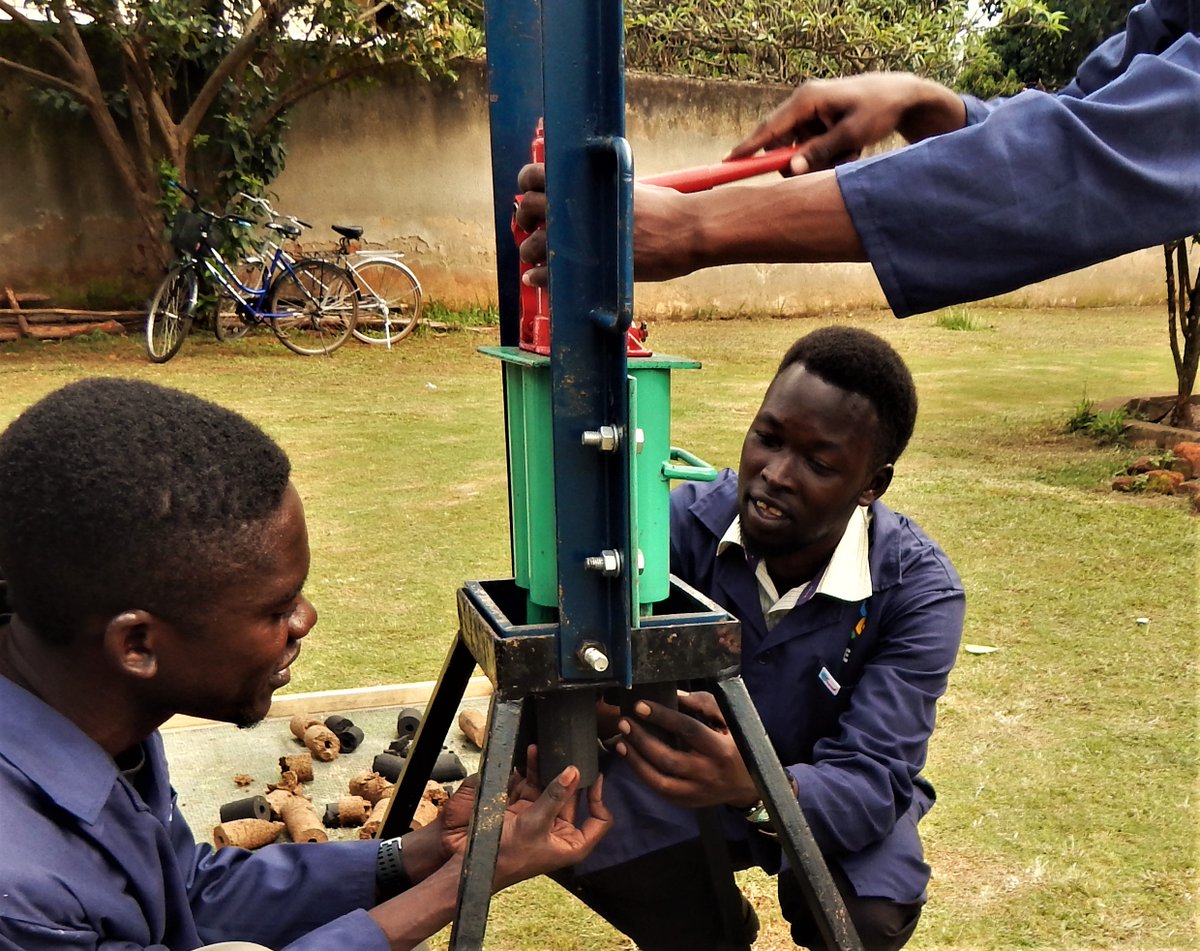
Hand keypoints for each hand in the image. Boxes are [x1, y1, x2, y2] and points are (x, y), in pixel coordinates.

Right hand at [492, 747, 610, 888]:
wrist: (473, 861)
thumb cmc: (508, 855)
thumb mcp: (535, 824)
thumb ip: (554, 796)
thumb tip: (573, 772)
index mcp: (572, 842)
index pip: (599, 820)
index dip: (599, 798)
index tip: (594, 776)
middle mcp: (559, 829)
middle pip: (573, 796)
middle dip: (569, 776)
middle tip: (569, 754)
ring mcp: (542, 817)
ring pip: (552, 787)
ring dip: (548, 769)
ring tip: (546, 750)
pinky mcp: (524, 809)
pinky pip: (532, 785)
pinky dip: (531, 771)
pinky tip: (531, 755)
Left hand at [516, 163, 707, 285]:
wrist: (685, 231)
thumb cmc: (664, 209)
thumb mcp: (627, 187)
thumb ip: (600, 192)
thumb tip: (585, 196)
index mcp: (585, 181)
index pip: (537, 174)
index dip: (528, 183)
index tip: (530, 192)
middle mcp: (576, 206)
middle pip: (528, 208)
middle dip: (524, 218)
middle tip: (529, 225)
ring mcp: (579, 237)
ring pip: (533, 244)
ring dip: (529, 251)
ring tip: (535, 257)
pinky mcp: (586, 266)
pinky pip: (548, 274)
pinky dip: (538, 278)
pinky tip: (536, 278)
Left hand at [614, 690, 758, 808]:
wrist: (750, 783)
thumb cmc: (738, 744)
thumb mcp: (730, 719)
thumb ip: (704, 705)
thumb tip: (674, 695)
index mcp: (720, 749)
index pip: (688, 730)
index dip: (663, 716)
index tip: (640, 706)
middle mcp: (708, 773)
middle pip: (668, 758)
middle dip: (642, 740)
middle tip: (625, 722)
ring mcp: (697, 792)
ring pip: (660, 781)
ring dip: (636, 761)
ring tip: (621, 741)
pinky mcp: (689, 802)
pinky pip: (661, 792)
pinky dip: (643, 775)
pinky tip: (632, 759)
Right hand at [727, 72, 966, 175]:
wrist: (903, 95)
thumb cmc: (879, 108)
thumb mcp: (852, 134)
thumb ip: (820, 151)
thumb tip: (791, 168)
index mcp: (807, 99)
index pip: (769, 128)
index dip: (748, 148)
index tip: (729, 163)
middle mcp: (804, 103)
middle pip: (783, 143)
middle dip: (801, 161)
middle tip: (828, 165)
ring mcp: (811, 113)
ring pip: (800, 150)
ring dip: (822, 160)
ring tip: (850, 153)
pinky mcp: (819, 121)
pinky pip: (813, 147)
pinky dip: (830, 154)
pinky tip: (851, 148)